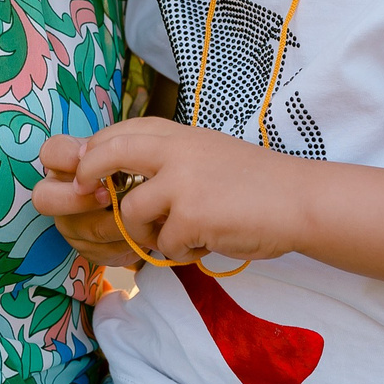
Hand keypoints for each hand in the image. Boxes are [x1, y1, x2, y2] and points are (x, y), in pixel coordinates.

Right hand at [28, 136, 144, 268]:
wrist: (150, 208)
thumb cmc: (135, 175)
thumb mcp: (129, 157)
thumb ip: (117, 151)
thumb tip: (113, 155)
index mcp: (66, 164)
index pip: (50, 153)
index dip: (66, 157)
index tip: (91, 160)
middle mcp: (59, 194)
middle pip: (44, 199)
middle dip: (77, 200)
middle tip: (108, 196)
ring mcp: (69, 224)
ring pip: (85, 228)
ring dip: (118, 222)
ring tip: (141, 215)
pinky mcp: (86, 249)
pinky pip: (102, 250)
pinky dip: (127, 242)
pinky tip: (140, 232)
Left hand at [31, 121, 308, 267]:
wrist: (300, 200)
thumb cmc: (256, 183)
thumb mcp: (207, 153)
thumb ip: (168, 158)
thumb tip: (119, 178)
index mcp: (179, 134)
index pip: (120, 131)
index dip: (94, 150)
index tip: (84, 170)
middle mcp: (175, 150)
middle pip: (108, 154)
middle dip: (86, 174)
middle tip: (83, 194)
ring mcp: (182, 182)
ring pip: (131, 213)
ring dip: (147, 234)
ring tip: (180, 236)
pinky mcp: (192, 215)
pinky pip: (164, 243)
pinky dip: (181, 251)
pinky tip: (206, 244)